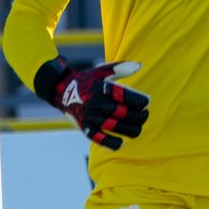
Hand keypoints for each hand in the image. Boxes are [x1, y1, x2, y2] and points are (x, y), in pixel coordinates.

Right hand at [34, 56, 150, 149]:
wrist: (61, 91)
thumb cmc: (87, 80)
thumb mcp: (101, 71)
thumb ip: (120, 68)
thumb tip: (139, 66)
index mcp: (101, 88)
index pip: (124, 96)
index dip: (138, 100)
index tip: (146, 102)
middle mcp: (96, 103)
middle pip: (122, 112)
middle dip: (138, 116)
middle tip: (145, 115)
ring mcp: (90, 116)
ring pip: (115, 126)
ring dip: (130, 129)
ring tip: (138, 128)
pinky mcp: (85, 127)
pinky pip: (99, 138)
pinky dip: (111, 142)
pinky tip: (121, 142)